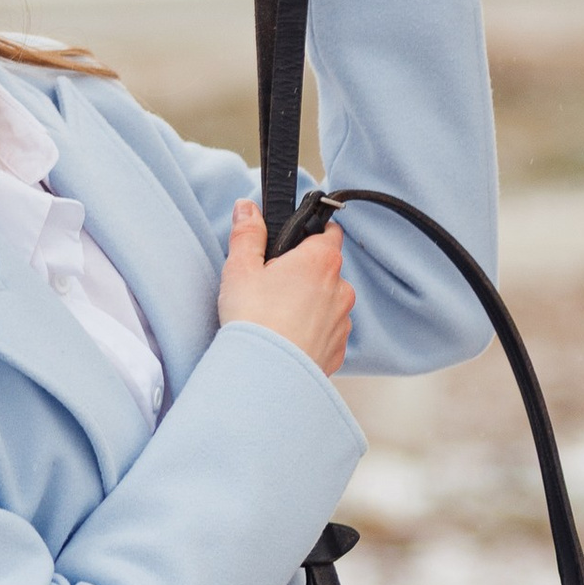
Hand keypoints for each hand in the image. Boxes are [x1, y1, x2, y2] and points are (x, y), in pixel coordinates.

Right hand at [218, 200, 353, 376]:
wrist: (265, 375)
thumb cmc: (254, 320)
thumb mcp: (241, 268)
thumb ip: (248, 233)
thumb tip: (248, 209)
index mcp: (321, 260)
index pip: (329, 231)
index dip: (310, 233)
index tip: (292, 242)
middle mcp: (340, 288)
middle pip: (328, 268)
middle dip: (306, 272)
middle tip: (274, 284)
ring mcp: (343, 321)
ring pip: (330, 301)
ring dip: (312, 303)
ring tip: (278, 316)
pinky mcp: (338, 350)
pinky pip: (329, 332)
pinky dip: (313, 331)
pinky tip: (288, 338)